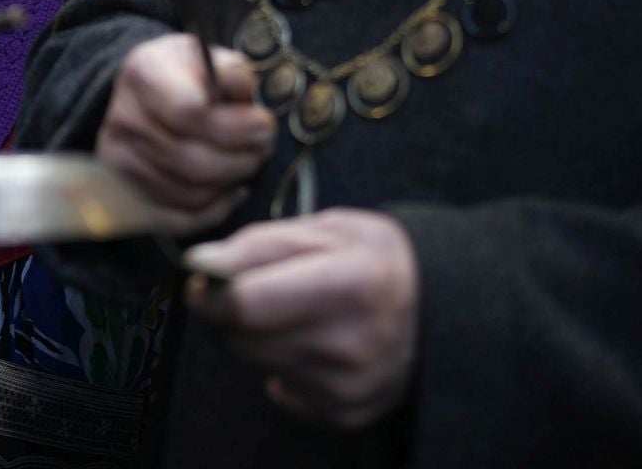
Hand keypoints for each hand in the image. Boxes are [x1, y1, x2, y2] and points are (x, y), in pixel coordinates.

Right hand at [97, 33, 274, 234]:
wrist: (146, 94)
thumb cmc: (188, 76)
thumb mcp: (210, 56)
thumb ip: (232, 71)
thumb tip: (243, 91)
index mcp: (145, 74)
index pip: (188, 112)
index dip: (234, 125)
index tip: (263, 123)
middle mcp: (125, 119)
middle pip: (190, 159)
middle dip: (241, 158)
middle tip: (263, 148)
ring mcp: (120, 161)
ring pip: (190, 193)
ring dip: (230, 182)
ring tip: (247, 162)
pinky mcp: (127, 193)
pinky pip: (178, 220)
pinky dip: (215, 210)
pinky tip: (231, 190)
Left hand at [186, 208, 418, 429]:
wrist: (441, 309)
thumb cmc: (376, 258)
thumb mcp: (328, 229)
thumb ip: (260, 245)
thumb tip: (200, 262)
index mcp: (352, 284)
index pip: (247, 304)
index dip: (211, 292)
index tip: (203, 281)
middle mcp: (353, 344)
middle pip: (243, 338)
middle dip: (228, 314)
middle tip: (250, 291)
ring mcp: (350, 386)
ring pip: (254, 364)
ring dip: (253, 338)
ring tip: (289, 314)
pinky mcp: (346, 413)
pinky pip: (280, 390)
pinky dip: (282, 366)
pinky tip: (311, 343)